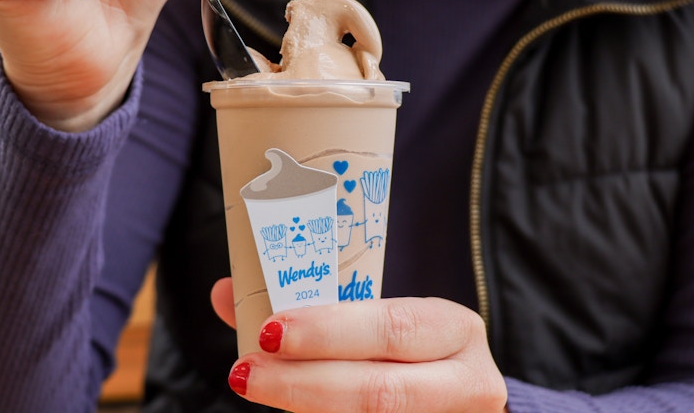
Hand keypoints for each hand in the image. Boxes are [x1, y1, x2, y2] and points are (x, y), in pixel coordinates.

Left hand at [210, 278, 507, 411]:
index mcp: (454, 329)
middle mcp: (467, 382)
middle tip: (246, 372)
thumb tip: (226, 292)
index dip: (328, 331)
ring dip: (305, 410)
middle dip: (304, 383)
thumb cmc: (407, 353)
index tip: (269, 331)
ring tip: (257, 390)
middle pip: (381, 390)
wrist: (457, 399)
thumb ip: (312, 309)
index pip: (391, 327)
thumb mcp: (377, 322)